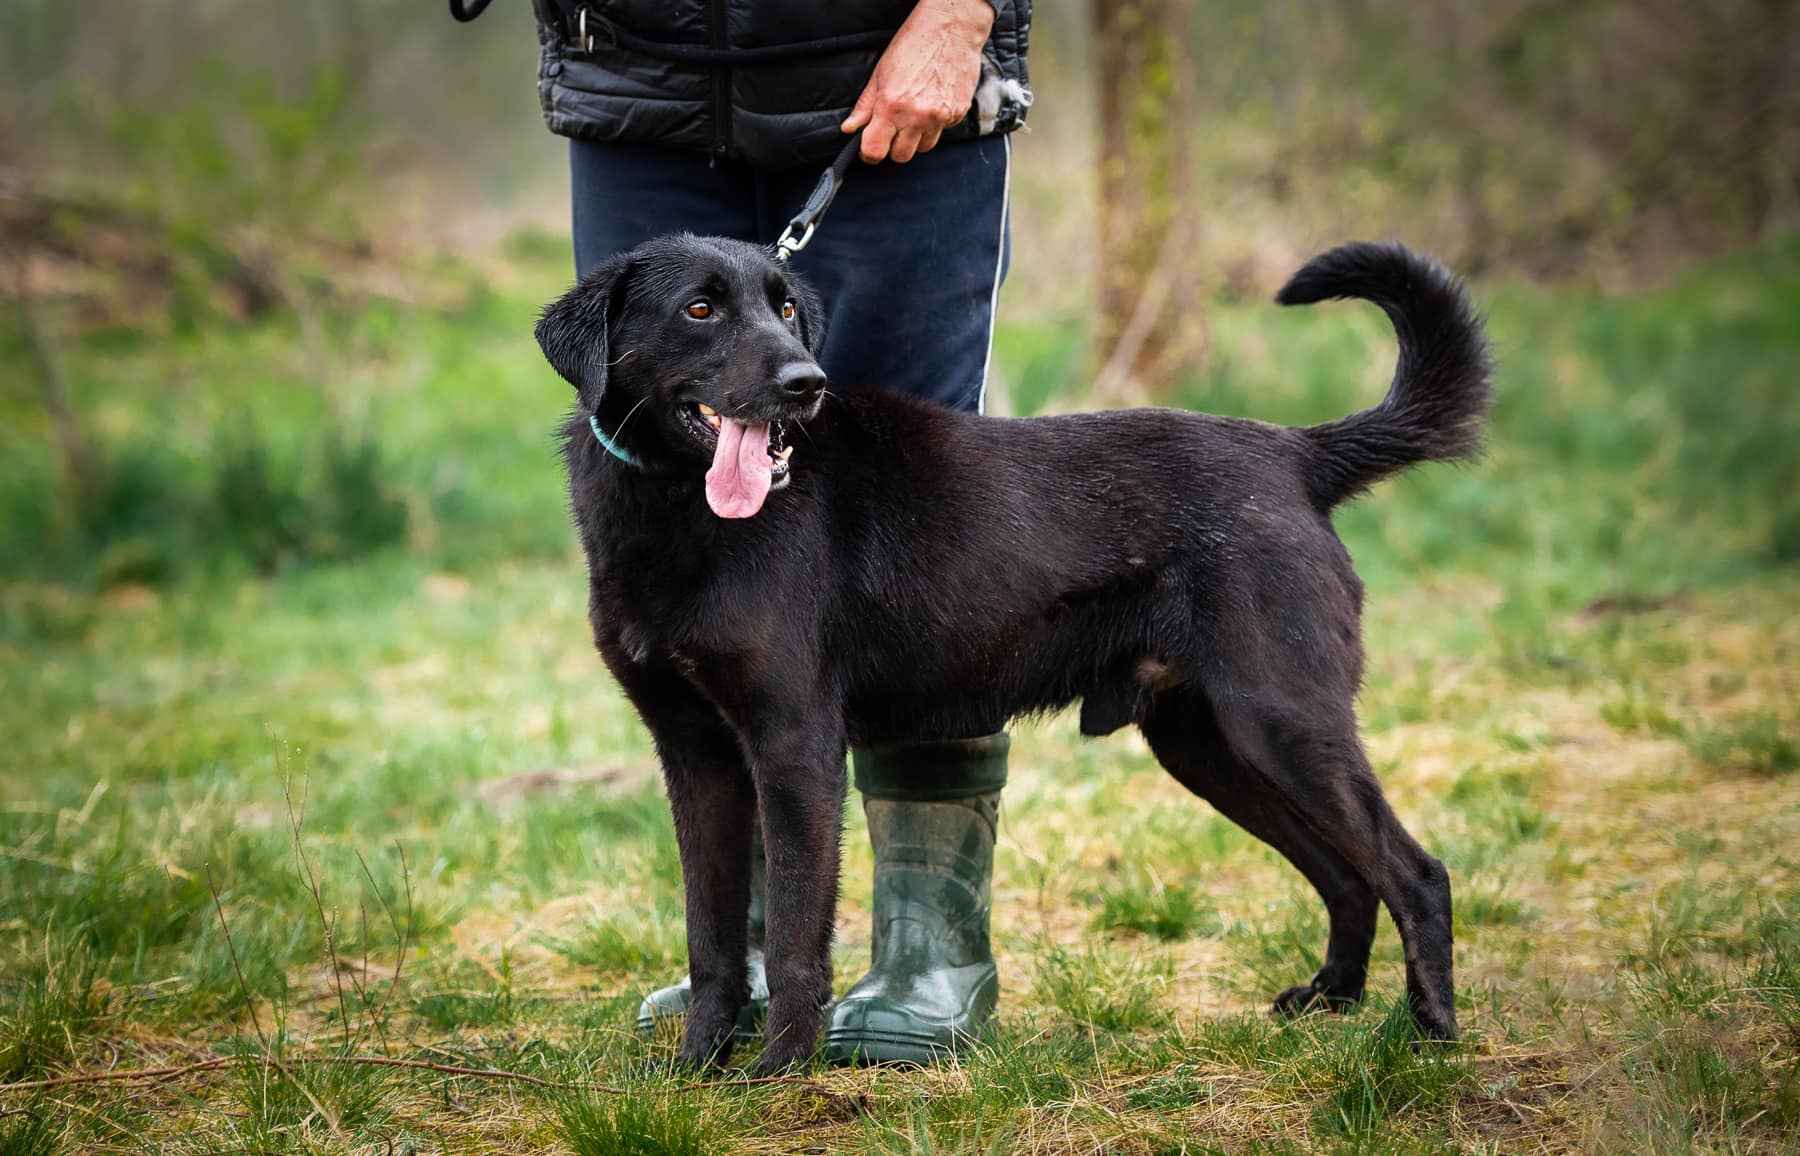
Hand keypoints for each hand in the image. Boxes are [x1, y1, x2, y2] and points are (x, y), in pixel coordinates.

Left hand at [841, 0, 993, 163]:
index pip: (875, 151)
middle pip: (900, 157)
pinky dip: (934, 125)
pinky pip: (942, 132)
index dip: (869, 153)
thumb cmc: (914, 44)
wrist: (951, 27)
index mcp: (892, 106)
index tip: (870, 147)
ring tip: (913, 114)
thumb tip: (850, 128)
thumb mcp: (880, 73)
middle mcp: (916, 116)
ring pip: (922, 148)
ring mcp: (939, 117)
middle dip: (893, 147)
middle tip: (892, 129)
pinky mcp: (957, 114)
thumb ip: (865, 106)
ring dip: (915, 138)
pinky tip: (932, 103)